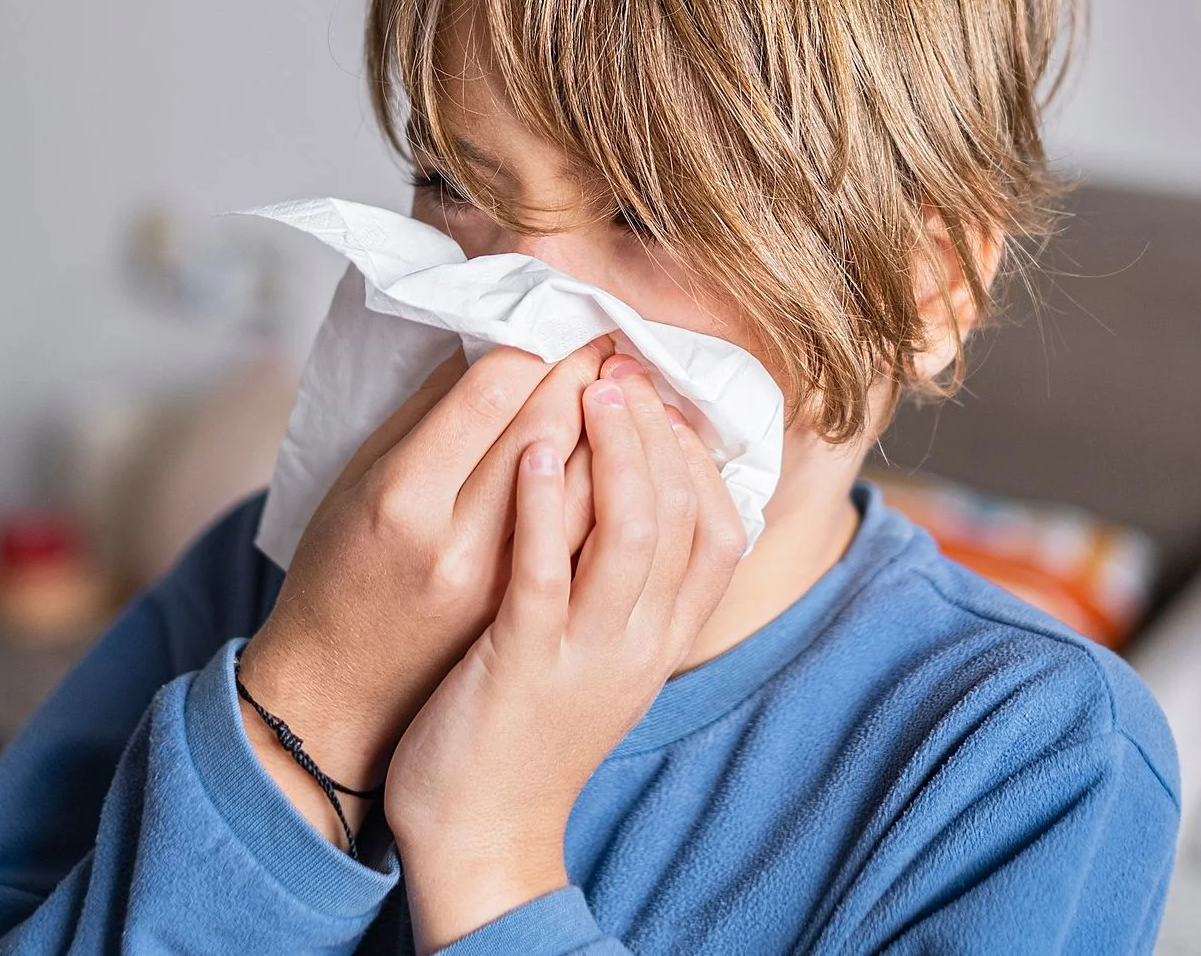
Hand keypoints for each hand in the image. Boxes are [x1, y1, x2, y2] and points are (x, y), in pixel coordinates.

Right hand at [238, 337, 611, 845]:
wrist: (340, 700)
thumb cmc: (339, 571)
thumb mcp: (357, 481)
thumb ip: (426, 415)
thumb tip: (495, 346)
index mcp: (404, 498)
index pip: (492, 394)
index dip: (537, 344)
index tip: (561, 315)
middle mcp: (459, 545)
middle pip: (547, 433)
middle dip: (586, 373)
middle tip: (610, 336)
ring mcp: (506, 590)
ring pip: (589, 487)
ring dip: (618, 427)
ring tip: (632, 387)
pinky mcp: (538, 621)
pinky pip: (598, 539)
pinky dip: (622, 490)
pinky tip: (634, 460)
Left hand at [386, 357, 745, 949]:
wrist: (481, 836)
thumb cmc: (528, 730)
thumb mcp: (602, 659)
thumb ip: (624, 587)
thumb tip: (629, 496)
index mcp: (662, 638)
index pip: (719, 528)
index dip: (696, 452)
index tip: (663, 393)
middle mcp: (641, 642)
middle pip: (683, 514)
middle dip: (657, 430)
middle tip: (623, 365)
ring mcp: (587, 652)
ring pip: (630, 533)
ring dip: (614, 449)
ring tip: (591, 386)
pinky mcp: (525, 663)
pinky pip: (547, 573)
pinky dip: (546, 505)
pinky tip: (533, 450)